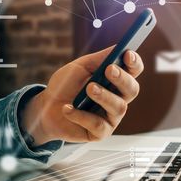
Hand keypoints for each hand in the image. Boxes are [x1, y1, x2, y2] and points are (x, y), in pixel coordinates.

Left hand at [22, 47, 143, 144]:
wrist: (46, 108)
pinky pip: (98, 125)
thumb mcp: (80, 67)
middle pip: (132, 89)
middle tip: (109, 70)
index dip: (134, 63)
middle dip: (123, 79)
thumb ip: (99, 59)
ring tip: (88, 89)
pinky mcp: (100, 133)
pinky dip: (81, 115)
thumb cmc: (65, 86)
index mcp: (116, 81)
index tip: (128, 54)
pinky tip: (68, 108)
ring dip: (103, 96)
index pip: (134, 71)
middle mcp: (118, 98)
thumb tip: (119, 47)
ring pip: (118, 107)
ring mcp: (111, 117)